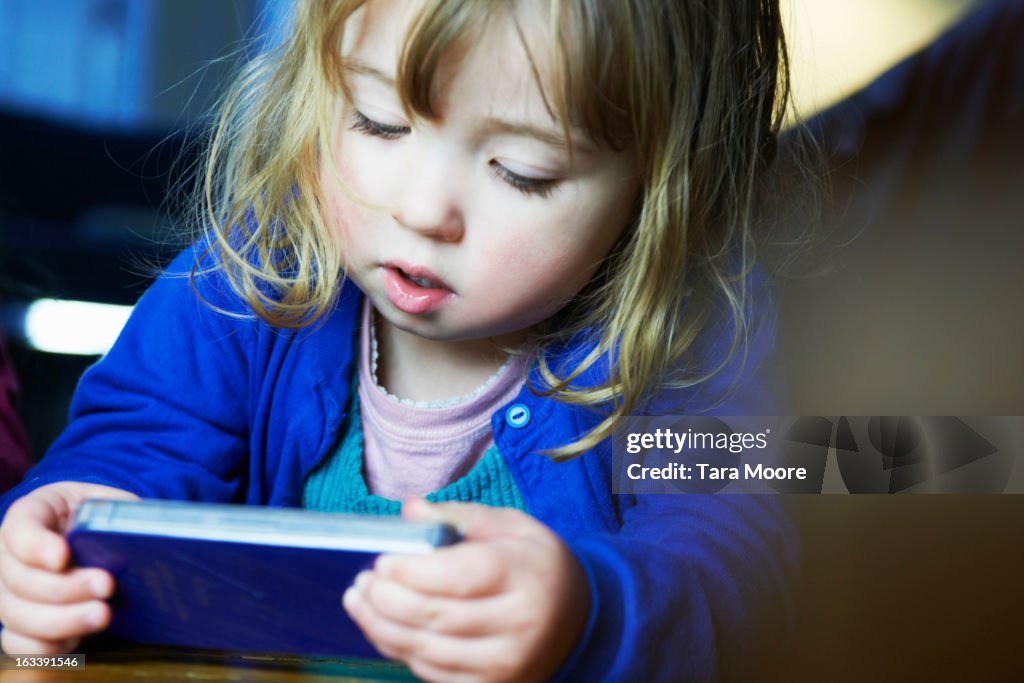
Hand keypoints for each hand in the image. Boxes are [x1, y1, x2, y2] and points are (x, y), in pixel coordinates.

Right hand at [0, 482, 138, 653]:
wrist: (93, 541)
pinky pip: (18, 643)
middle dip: (64, 588)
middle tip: (106, 585)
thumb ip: (121, 515)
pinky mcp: (19, 623)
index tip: (62, 556)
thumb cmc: (100, 518)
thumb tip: (151, 532)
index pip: (20, 529)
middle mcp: (10, 555)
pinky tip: (78, 640)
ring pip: (18, 615)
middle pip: (19, 579)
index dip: (36, 545)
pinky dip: (46, 646)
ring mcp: (9, 592)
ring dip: (62, 620)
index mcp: (32, 514)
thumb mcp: (111, 503)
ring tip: (103, 615)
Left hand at [343, 499, 589, 682]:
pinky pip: (433, 673)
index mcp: (525, 574)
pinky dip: (400, 650)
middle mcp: (519, 624)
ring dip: (382, 627)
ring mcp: (505, 664)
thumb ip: (459, 516)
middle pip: (437, 616)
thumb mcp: (510, 526)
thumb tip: (409, 511)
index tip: (382, 560)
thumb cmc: (535, 564)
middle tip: (363, 581)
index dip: (413, 572)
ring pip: (428, 650)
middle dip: (388, 600)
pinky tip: (382, 627)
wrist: (577, 619)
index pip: (460, 577)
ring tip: (358, 601)